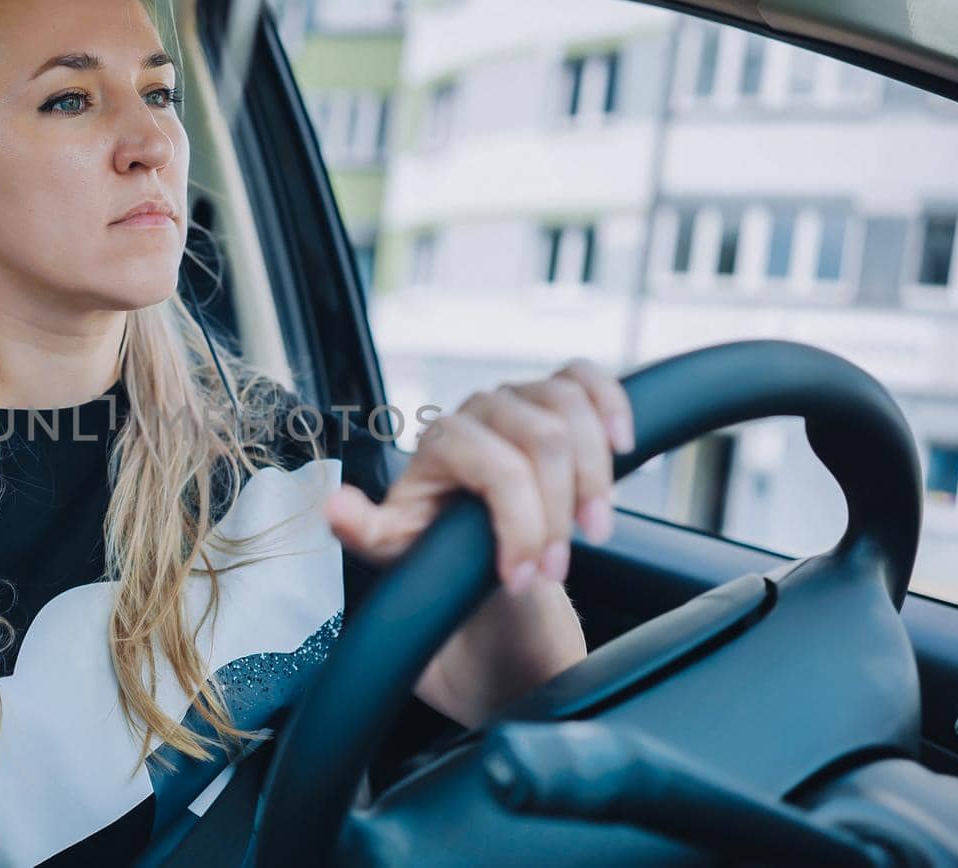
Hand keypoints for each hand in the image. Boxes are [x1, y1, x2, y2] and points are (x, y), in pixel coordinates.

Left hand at [326, 358, 634, 594]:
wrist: (470, 537)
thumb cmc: (434, 539)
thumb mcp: (395, 546)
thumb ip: (364, 530)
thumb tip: (334, 507)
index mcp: (442, 441)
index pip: (497, 467)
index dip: (521, 525)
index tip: (523, 578)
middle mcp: (481, 410)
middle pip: (545, 442)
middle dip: (560, 515)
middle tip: (558, 570)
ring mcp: (520, 397)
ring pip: (572, 410)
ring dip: (596, 475)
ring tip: (594, 529)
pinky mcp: (556, 396)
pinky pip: (589, 379)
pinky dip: (613, 405)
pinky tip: (623, 446)